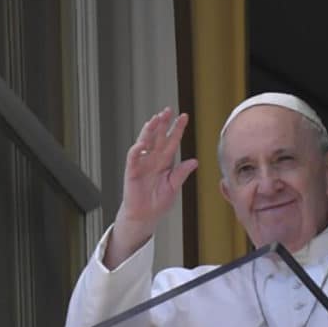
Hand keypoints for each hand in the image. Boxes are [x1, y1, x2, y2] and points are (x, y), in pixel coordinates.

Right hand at [104, 108, 198, 268]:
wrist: (145, 216)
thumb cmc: (158, 202)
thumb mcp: (173, 186)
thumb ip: (182, 173)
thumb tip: (194, 161)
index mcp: (165, 161)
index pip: (172, 141)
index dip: (177, 129)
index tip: (184, 116)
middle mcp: (153, 159)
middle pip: (158, 136)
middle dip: (162, 123)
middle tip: (168, 110)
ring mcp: (142, 163)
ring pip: (145, 142)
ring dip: (149, 130)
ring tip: (155, 119)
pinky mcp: (132, 171)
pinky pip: (134, 157)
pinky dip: (137, 150)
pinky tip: (142, 143)